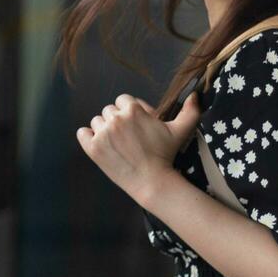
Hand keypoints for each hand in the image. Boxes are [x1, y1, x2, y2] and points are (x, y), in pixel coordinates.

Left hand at [76, 91, 201, 206]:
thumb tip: (195, 95)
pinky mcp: (93, 148)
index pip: (123, 100)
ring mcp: (102, 134)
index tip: (137, 125)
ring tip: (117, 143)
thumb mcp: (181, 131)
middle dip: (118, 121)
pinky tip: (100, 144)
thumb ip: (190, 111)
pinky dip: (88, 137)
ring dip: (104, 129)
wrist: (152, 181)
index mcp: (133, 109)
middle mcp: (115, 119)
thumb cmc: (165, 154)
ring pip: (97, 122)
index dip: (130, 111)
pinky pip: (82, 133)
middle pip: (109, 111)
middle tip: (129, 136)